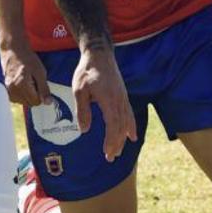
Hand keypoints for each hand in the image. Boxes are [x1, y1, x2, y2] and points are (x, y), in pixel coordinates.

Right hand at [1, 40, 49, 107]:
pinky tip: (22, 84)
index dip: (41, 94)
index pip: (36, 101)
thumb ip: (44, 89)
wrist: (13, 50)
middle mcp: (13, 89)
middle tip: (34, 82)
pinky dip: (21, 94)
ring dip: (27, 95)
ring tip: (27, 82)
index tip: (40, 84)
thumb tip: (48, 103)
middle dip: (34, 95)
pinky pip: (16, 98)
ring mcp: (8, 89)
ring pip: (22, 102)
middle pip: (29, 103)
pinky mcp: (5, 88)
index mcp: (22, 85)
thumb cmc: (28, 59)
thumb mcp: (40, 72)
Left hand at [71, 45, 135, 161]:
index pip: (113, 125)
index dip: (111, 140)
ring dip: (122, 138)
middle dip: (116, 144)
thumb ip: (82, 110)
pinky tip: (132, 136)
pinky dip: (131, 127)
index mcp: (108, 100)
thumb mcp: (79, 90)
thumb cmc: (86, 71)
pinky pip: (129, 114)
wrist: (99, 54)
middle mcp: (119, 101)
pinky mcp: (123, 96)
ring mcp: (123, 98)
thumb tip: (84, 130)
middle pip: (121, 127)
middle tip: (110, 158)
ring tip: (118, 152)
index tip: (106, 152)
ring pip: (126, 122)